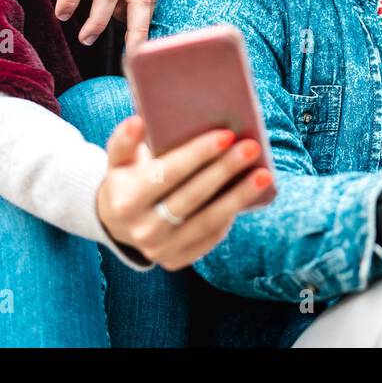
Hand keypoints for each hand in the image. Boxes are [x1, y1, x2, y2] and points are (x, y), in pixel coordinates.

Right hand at [96, 115, 273, 269]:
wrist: (118, 224)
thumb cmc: (127, 180)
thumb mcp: (118, 161)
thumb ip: (123, 141)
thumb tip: (137, 121)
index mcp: (124, 202)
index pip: (167, 174)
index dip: (197, 154)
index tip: (226, 134)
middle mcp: (141, 230)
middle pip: (192, 197)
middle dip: (224, 170)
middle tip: (251, 147)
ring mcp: (159, 250)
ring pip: (207, 221)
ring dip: (239, 197)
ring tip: (263, 174)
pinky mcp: (176, 261)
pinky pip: (210, 237)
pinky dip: (230, 216)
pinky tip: (249, 195)